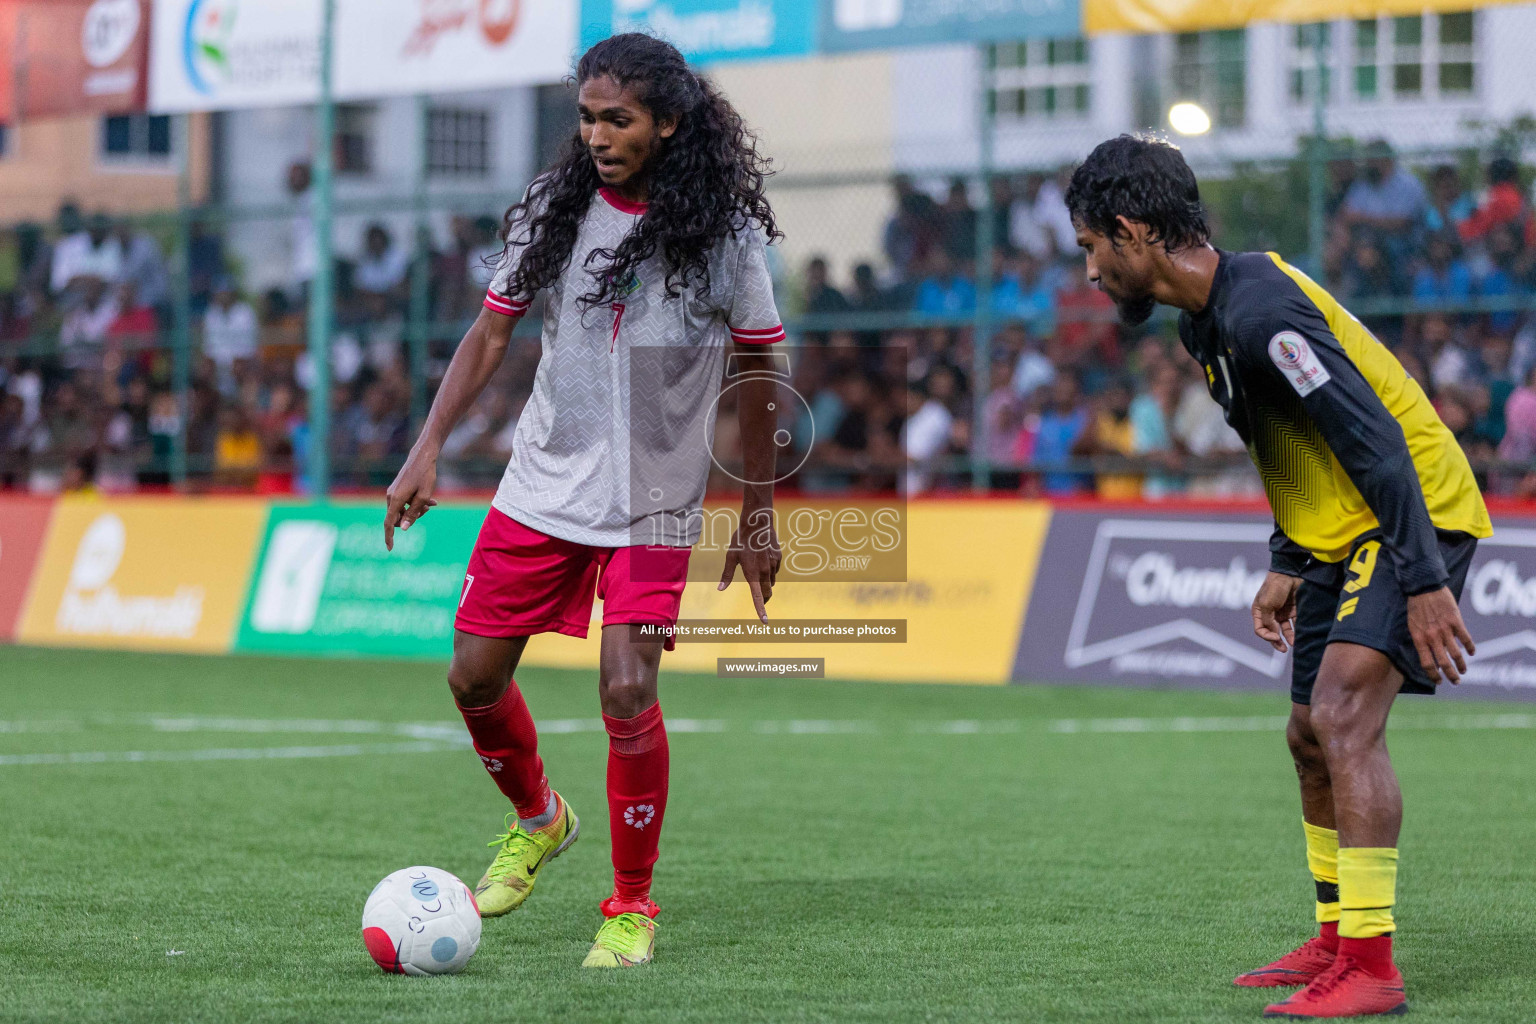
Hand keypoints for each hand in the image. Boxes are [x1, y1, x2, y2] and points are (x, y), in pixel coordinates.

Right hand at [383, 445, 438, 550]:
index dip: (389, 537)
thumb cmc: (425, 475)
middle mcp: (391, 497)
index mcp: (396, 500)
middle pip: (398, 517)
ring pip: (404, 510)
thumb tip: (404, 528)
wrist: (422, 456)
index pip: (389, 523)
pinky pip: (405, 502)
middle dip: (413, 518)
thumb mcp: (423, 497)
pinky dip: (416, 503)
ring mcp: (394, 492)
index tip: (390, 549)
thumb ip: (413, 513)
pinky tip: (431, 500)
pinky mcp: (398, 489)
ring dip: (417, 510)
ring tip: (432, 503)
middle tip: (428, 510)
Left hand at [718, 503, 780, 622]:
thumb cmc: (741, 540)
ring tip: (757, 571)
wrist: (757, 522)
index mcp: (752, 574)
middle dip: (764, 599)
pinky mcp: (779, 558)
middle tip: (760, 602)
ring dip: (766, 584)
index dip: (760, 610)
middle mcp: (765, 572)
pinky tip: (763, 560)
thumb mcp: (730, 557)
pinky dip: (770, 571)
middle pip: (767, 593)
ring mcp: (774, 565)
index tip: (764, 622)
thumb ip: (726, 575)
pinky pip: (775, 570)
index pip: (757, 597)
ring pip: (771, 581)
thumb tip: (720, 590)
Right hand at [1252, 571, 1300, 652]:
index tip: (1276, 637)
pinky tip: (1302, 636)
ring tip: (1294, 644)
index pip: (1260, 629)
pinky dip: (1298, 630)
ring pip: (1285, 630)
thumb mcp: (1266, 604)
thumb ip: (1268, 620)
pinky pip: (1296, 624)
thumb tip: (1273, 633)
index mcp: (1259, 612)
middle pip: (1272, 632)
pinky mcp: (1294, 610)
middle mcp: (1270, 614)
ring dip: (1289, 638)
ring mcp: (1283, 612)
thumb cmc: (1274, 587)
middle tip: (1283, 650)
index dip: (1267, 636)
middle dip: (1277, 641)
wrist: (1291, 573)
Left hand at [1407, 586, 1474, 683]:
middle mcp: (1432, 637)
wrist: (1423, 587)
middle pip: (1443, 662)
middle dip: (1450, 675)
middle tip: (1456, 682)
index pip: (1427, 663)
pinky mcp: (1456, 622)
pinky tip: (1472, 652)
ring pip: (1456, 654)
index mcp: (1419, 638)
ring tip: (1464, 671)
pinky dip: (1470, 647)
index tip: (1439, 682)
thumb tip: (1430, 654)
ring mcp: (1445, 630)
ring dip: (1461, 665)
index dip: (1433, 675)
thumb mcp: (1413, 625)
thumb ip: (1422, 639)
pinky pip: (1465, 638)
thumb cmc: (1416, 606)